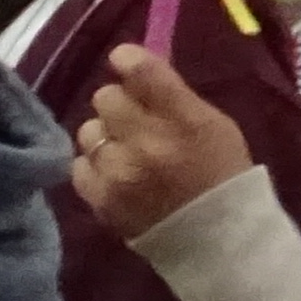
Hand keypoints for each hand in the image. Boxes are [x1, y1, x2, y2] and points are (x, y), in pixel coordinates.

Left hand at [72, 45, 257, 238]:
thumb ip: (174, 97)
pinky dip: (95, 166)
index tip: (125, 61)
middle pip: (105, 97)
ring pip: (89, 130)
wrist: (217, 241)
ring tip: (125, 150)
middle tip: (133, 118)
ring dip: (105, 136)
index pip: (142, 72)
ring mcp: (119, 173)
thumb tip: (135, 68)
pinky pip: (79, 165)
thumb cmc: (221, 176)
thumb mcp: (214, 126)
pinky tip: (115, 174)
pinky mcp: (100, 199)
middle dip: (118, 104)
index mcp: (186, 121)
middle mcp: (148, 143)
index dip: (127, 60)